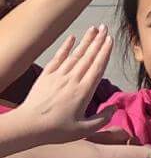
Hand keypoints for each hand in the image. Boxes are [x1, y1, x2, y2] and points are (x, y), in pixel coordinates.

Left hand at [9, 29, 115, 146]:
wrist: (29, 126)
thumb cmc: (57, 130)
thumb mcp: (85, 130)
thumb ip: (103, 118)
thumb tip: (115, 107)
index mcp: (84, 91)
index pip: (97, 67)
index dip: (105, 52)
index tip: (110, 39)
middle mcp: (72, 80)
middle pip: (88, 57)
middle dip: (98, 41)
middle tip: (105, 27)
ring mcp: (58, 76)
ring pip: (75, 55)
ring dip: (85, 41)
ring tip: (93, 29)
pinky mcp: (46, 77)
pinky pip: (57, 58)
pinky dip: (65, 47)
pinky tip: (71, 38)